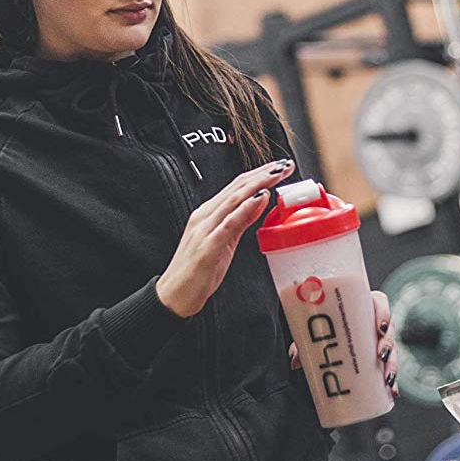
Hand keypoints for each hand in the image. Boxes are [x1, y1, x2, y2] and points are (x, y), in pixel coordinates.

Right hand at [156, 158, 294, 317]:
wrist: (174, 295)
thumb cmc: (198, 270)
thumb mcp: (225, 241)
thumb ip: (241, 220)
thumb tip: (260, 200)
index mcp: (208, 213)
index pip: (237, 186)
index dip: (259, 174)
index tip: (279, 167)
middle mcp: (205, 216)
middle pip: (237, 187)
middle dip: (262, 174)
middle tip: (285, 165)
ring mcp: (205, 230)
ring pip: (233, 199)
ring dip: (257, 184)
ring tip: (276, 175)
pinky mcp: (208, 246)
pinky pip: (228, 223)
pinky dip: (244, 208)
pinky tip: (258, 199)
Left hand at [290, 291, 397, 399]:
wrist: (321, 343)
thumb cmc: (320, 330)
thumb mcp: (311, 335)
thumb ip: (303, 345)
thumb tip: (296, 361)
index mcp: (360, 307)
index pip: (380, 303)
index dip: (384, 313)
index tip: (380, 327)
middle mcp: (371, 324)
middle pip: (388, 329)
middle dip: (388, 344)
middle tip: (380, 356)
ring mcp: (376, 342)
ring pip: (392, 351)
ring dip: (392, 365)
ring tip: (387, 380)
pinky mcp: (376, 361)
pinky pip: (388, 369)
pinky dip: (391, 382)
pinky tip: (391, 392)